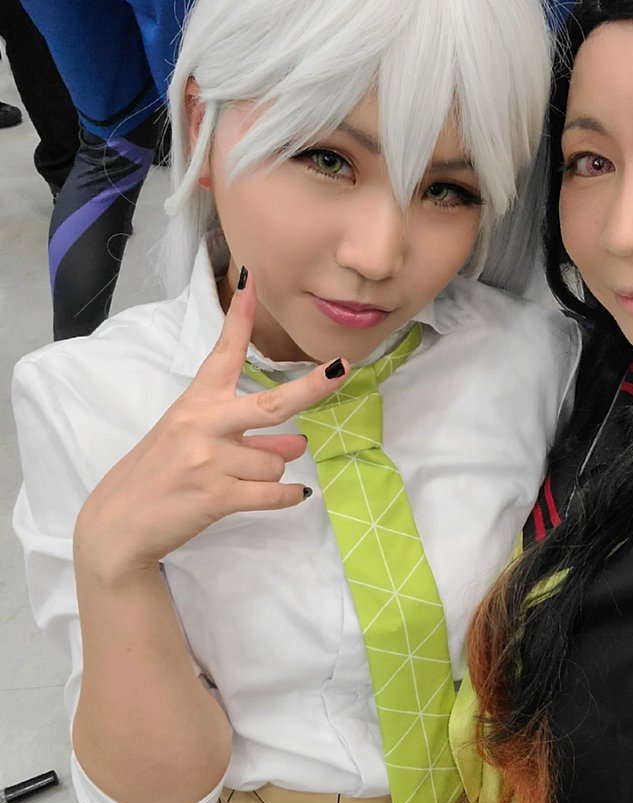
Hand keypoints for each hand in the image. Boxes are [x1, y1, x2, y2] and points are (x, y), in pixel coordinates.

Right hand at [74, 271, 346, 579]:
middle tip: (343, 369)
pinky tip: (295, 496)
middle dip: (312, 387)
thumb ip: (246, 436)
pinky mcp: (215, 496)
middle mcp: (203, 425)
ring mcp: (209, 461)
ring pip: (275, 461)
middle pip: (272, 404)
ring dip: (270, 472)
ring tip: (240, 480)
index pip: (223, 353)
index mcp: (196, 402)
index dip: (240, 317)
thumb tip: (298, 443)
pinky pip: (274, 494)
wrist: (119, 522)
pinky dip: (289, 497)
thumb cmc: (158, 475)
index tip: (252, 280)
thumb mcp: (193, 442)